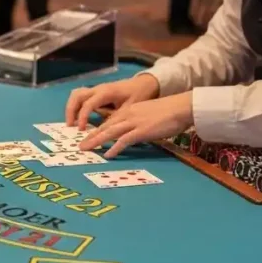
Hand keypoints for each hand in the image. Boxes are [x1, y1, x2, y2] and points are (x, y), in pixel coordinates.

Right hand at [65, 74, 159, 129]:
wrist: (145, 83)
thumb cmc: (139, 95)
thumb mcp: (129, 109)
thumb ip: (115, 119)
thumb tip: (103, 131)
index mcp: (106, 92)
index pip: (88, 104)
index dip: (82, 117)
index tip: (81, 130)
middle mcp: (98, 88)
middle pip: (77, 96)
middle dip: (70, 111)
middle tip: (71, 127)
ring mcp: (96, 89)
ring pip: (77, 94)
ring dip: (72, 108)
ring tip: (73, 123)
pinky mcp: (97, 92)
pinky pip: (82, 97)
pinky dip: (77, 106)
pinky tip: (80, 119)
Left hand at [78, 93, 193, 157]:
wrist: (181, 107)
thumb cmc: (169, 112)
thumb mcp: (149, 114)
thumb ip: (139, 122)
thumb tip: (134, 133)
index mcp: (129, 110)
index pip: (109, 121)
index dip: (98, 129)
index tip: (88, 137)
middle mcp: (128, 115)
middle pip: (105, 126)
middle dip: (91, 136)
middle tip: (81, 146)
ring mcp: (134, 122)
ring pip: (110, 132)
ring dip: (96, 141)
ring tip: (86, 149)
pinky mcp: (141, 131)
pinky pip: (124, 140)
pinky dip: (114, 148)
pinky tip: (107, 154)